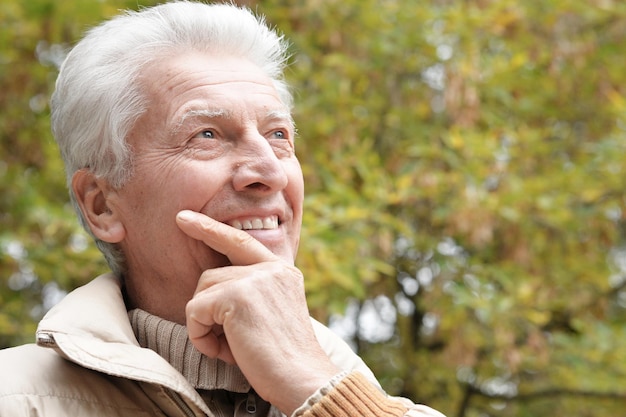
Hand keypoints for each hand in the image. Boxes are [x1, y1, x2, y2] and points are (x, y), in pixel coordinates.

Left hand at [176, 210, 338, 414]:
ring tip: (228, 347)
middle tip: (208, 332)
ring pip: (202, 291)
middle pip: (212, 273)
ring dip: (205, 324)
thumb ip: (251, 294)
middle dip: (202, 301)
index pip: (241, 242)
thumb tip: (211, 295)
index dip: (211, 229)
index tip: (184, 218)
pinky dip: (200, 335)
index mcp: (282, 272)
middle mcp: (270, 269)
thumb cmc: (283, 358)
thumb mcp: (272, 315)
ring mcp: (254, 278)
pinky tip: (223, 351)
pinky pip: (195, 310)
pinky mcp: (237, 296)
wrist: (302, 378)